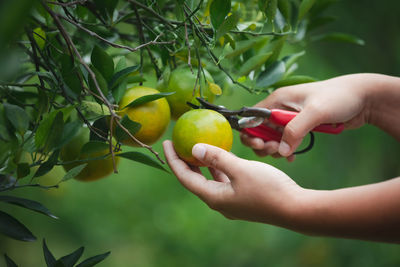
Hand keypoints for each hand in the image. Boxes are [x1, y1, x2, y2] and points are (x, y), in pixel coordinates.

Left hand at [163, 140, 301, 225]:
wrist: (295, 209)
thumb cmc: (268, 188)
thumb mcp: (241, 169)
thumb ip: (217, 158)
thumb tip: (195, 148)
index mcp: (214, 197)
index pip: (185, 177)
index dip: (174, 160)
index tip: (167, 143)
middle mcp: (219, 202)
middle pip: (195, 180)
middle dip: (184, 162)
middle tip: (178, 144)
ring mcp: (231, 202)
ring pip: (209, 180)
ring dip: (202, 165)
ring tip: (195, 148)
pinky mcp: (242, 199)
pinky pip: (223, 181)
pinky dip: (218, 168)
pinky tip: (221, 157)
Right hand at [241, 74, 374, 158]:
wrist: (363, 98)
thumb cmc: (339, 97)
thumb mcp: (315, 112)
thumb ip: (295, 130)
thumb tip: (281, 151)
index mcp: (278, 99)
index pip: (252, 117)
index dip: (250, 132)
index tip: (260, 144)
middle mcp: (280, 108)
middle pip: (259, 130)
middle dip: (262, 143)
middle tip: (275, 151)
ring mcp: (289, 119)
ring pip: (271, 138)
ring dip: (275, 149)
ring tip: (287, 154)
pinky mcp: (299, 127)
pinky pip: (285, 142)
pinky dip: (286, 151)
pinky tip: (293, 157)